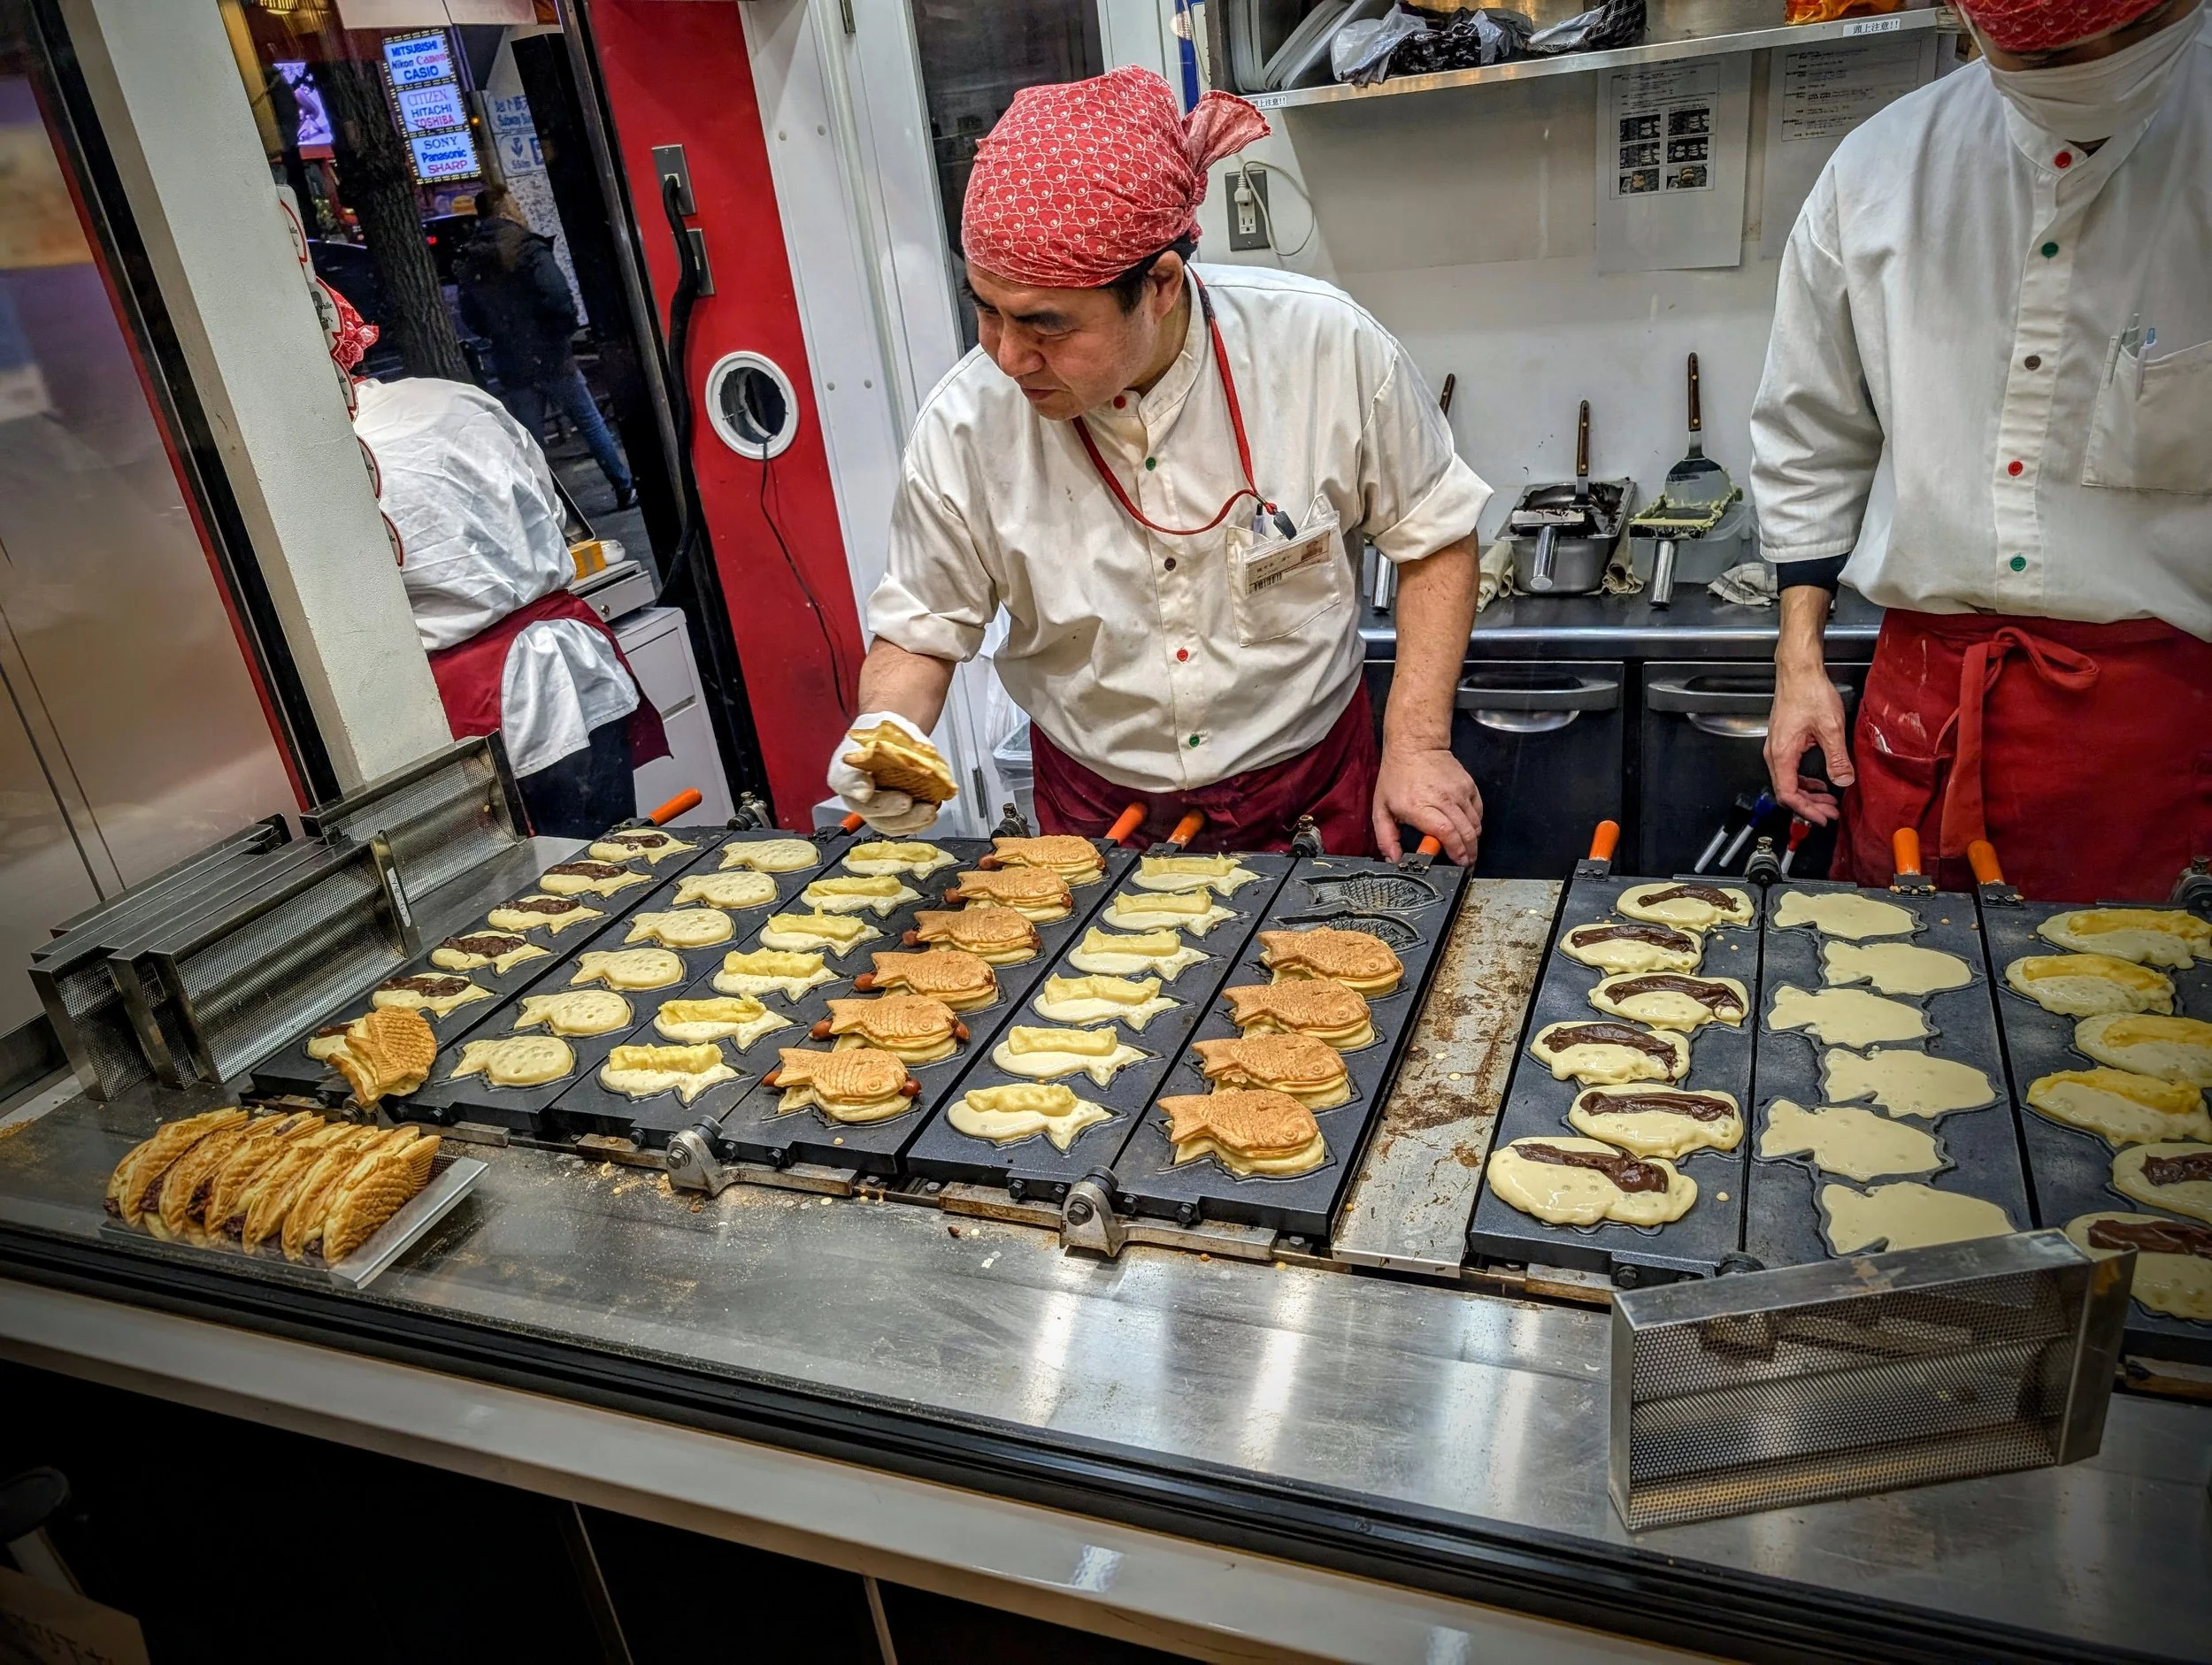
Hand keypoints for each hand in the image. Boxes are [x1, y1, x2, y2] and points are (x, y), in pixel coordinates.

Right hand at [828, 709, 941, 836]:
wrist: (888, 740)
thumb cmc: (883, 734)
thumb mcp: (888, 726)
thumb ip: (902, 738)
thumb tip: (921, 747)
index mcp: (846, 767)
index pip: (844, 780)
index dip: (854, 787)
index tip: (866, 790)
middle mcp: (855, 792)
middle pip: (865, 808)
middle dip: (887, 807)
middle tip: (905, 801)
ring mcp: (872, 808)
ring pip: (884, 823)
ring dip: (907, 821)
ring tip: (927, 811)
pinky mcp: (889, 816)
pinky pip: (898, 827)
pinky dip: (916, 825)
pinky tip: (929, 816)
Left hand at [1372, 745, 1481, 863]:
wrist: (1415, 746)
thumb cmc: (1396, 778)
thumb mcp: (1381, 809)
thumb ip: (1386, 838)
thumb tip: (1394, 859)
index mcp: (1419, 806)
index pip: (1446, 832)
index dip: (1456, 850)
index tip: (1458, 863)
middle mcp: (1443, 799)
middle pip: (1465, 832)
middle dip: (1469, 853)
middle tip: (1466, 864)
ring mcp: (1459, 791)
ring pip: (1475, 824)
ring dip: (1473, 841)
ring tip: (1468, 851)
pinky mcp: (1468, 785)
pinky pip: (1478, 811)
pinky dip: (1476, 824)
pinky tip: (1468, 830)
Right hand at [1765, 659, 1854, 823]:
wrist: (1799, 672)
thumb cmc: (1809, 693)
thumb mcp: (1830, 727)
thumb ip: (1837, 758)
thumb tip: (1842, 781)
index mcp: (1782, 753)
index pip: (1788, 793)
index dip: (1805, 810)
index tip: (1823, 817)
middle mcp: (1774, 753)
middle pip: (1786, 792)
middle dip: (1809, 806)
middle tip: (1830, 813)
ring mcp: (1777, 748)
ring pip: (1787, 782)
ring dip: (1807, 794)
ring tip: (1827, 801)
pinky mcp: (1783, 743)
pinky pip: (1790, 771)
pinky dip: (1804, 781)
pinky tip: (1819, 781)